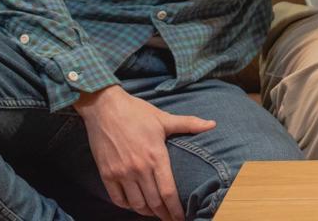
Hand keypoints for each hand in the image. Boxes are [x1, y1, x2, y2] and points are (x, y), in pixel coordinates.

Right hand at [76, 85, 216, 220]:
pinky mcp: (106, 174)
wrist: (104, 108)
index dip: (175, 208)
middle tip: (170, 219)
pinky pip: (118, 199)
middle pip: (154, 202)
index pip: (168, 191)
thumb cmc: (136, 112)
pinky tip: (135, 205)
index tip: (181, 217)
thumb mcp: (164, 118)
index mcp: (156, 156)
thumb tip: (213, 124)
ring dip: (147, 212)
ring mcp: (121, 172)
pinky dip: (128, 206)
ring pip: (137, 203)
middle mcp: (139, 168)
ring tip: (155, 212)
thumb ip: (188, 124)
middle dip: (164, 214)